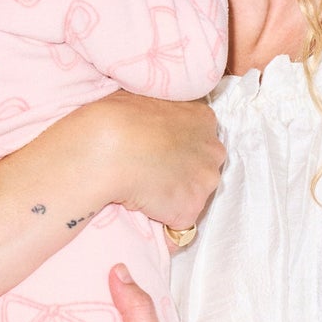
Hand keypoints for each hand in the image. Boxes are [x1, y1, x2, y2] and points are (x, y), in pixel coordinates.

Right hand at [95, 93, 224, 232]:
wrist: (109, 147)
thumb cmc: (118, 116)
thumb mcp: (147, 96)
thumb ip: (161, 109)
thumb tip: (149, 117)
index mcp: (203, 119)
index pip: (200, 139)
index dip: (178, 148)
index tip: (158, 152)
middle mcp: (212, 151)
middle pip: (203, 168)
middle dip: (182, 173)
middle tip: (151, 173)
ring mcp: (204, 183)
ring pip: (194, 196)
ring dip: (175, 197)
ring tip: (144, 193)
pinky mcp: (189, 211)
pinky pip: (179, 225)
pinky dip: (164, 223)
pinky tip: (142, 212)